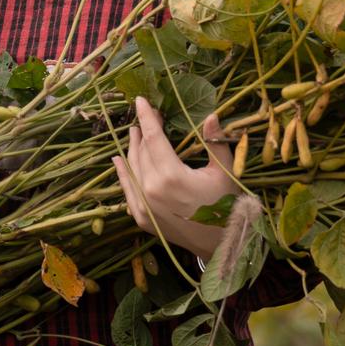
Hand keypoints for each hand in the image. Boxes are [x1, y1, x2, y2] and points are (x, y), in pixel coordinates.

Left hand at [111, 95, 235, 260]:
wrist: (220, 245)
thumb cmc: (226, 206)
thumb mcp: (224, 171)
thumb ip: (215, 142)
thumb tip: (211, 115)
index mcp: (171, 176)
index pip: (154, 138)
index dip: (147, 117)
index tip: (140, 100)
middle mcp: (151, 191)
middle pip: (141, 151)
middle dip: (143, 130)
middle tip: (146, 115)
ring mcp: (143, 206)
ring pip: (132, 168)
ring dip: (132, 148)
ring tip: (134, 131)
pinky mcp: (141, 218)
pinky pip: (127, 189)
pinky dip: (123, 173)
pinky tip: (119, 160)